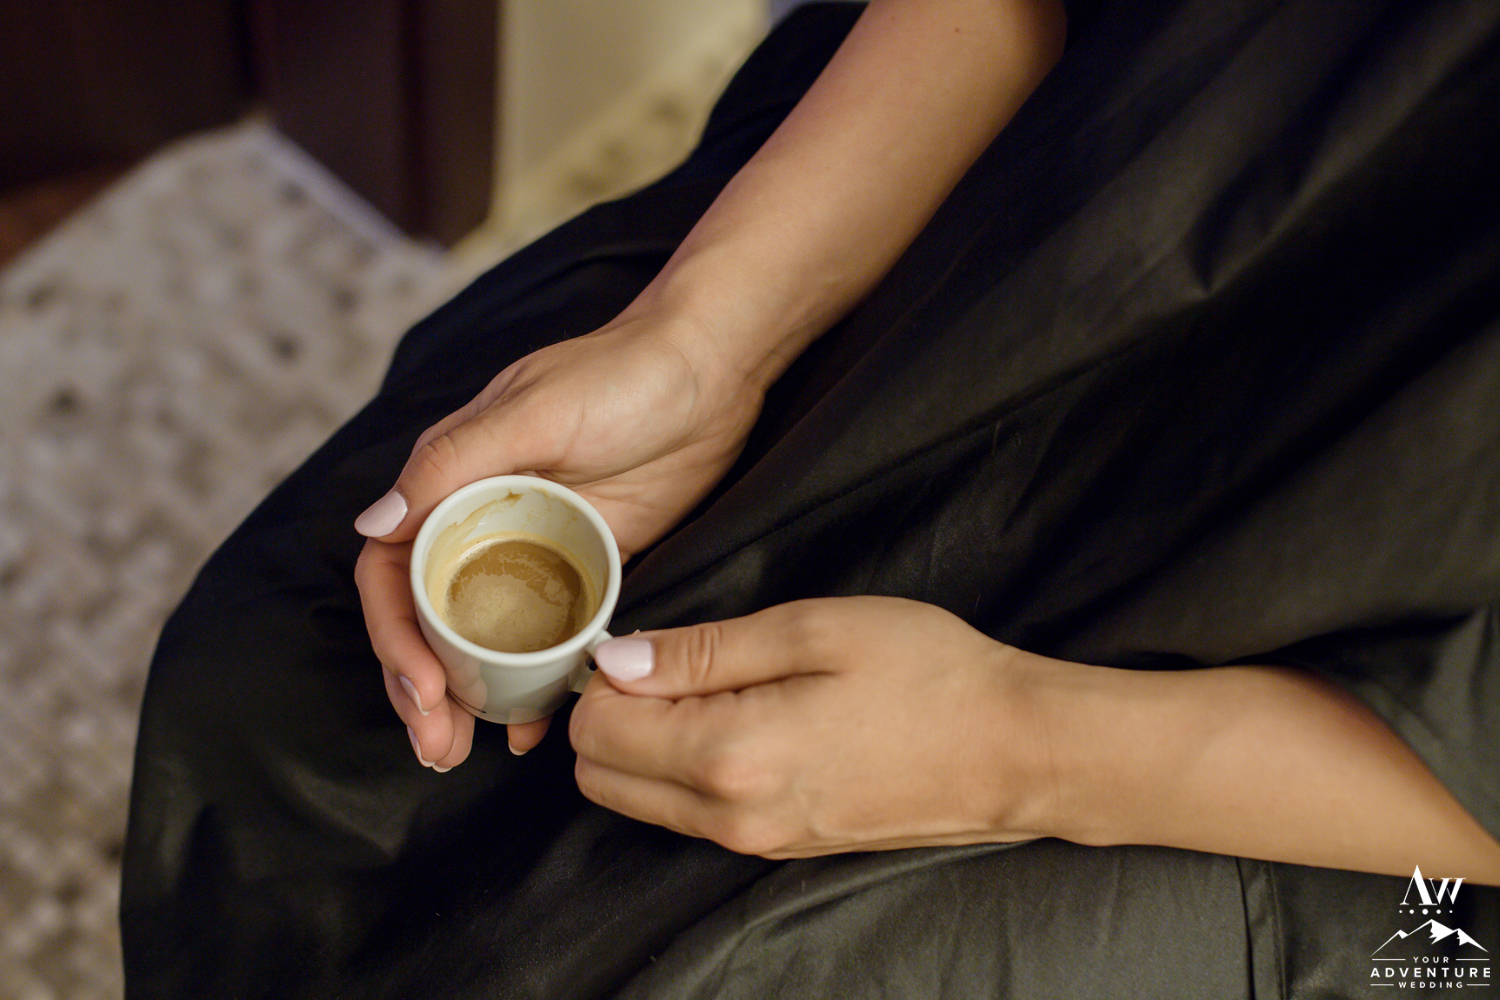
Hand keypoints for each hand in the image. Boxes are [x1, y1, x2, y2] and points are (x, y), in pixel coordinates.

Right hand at [354, 315, 765, 766]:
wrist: (712, 370)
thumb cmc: (619, 373)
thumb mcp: (534, 409)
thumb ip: (453, 464)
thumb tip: (374, 523)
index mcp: (453, 483)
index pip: (394, 572)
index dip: (396, 635)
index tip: (424, 688)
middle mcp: (484, 524)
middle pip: (428, 619)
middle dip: (421, 687)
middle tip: (434, 747)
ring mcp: (536, 553)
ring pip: (481, 641)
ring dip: (465, 699)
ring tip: (458, 755)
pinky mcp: (589, 572)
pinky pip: (548, 642)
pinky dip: (533, 688)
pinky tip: (530, 732)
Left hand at [570, 597, 1054, 856]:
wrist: (1015, 751)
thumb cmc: (928, 676)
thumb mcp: (811, 631)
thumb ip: (701, 650)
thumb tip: (618, 661)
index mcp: (729, 756)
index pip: (596, 730)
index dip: (606, 674)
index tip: (647, 641)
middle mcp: (728, 817)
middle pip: (600, 776)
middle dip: (611, 715)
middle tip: (669, 660)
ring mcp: (754, 842)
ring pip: (640, 800)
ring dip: (645, 744)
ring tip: (712, 685)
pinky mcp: (779, 847)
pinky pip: (690, 814)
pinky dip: (684, 769)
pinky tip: (740, 720)